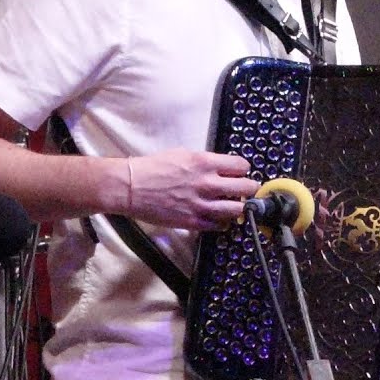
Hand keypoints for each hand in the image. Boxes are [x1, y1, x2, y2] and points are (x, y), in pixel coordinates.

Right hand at [124, 148, 259, 229]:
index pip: (241, 166)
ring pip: (237, 209)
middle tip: (246, 190)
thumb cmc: (153, 168)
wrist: (131, 187)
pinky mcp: (193, 221)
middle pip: (246, 187)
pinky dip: (222, 222)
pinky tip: (218, 218)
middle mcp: (207, 183)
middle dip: (248, 188)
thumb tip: (221, 168)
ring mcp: (201, 204)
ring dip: (238, 207)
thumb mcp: (183, 154)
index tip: (240, 173)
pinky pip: (219, 225)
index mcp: (205, 163)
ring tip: (234, 205)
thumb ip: (206, 162)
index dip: (243, 170)